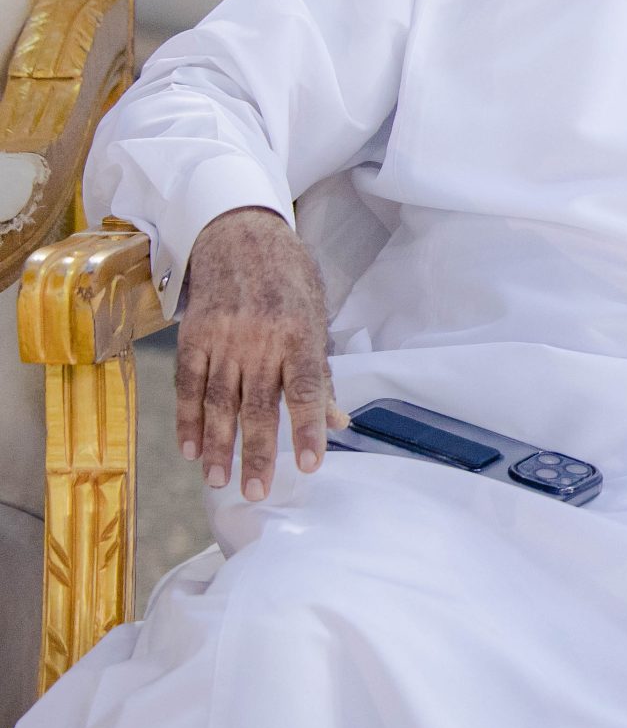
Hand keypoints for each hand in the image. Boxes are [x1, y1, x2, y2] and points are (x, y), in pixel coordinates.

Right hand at [174, 206, 338, 500]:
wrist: (239, 235)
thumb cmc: (288, 280)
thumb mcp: (316, 317)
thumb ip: (321, 373)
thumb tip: (338, 422)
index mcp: (299, 334)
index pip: (306, 390)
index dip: (307, 429)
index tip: (308, 465)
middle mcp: (261, 339)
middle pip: (258, 405)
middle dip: (257, 453)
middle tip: (257, 492)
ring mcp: (223, 338)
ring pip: (219, 401)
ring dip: (218, 445)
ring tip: (219, 480)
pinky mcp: (193, 337)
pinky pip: (188, 385)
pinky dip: (188, 418)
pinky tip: (190, 448)